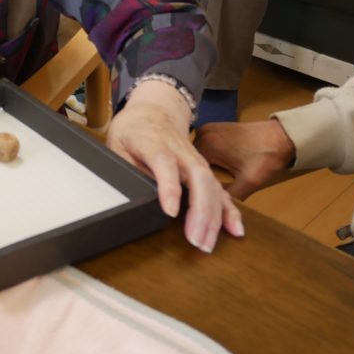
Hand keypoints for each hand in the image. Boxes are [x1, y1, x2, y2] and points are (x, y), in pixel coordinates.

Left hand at [107, 80, 243, 252]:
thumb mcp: (117, 145)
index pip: (164, 163)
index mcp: (153, 141)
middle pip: (197, 176)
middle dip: (200, 209)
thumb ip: (127, 168)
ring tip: (207, 244)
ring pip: (212, 184)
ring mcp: (195, 158)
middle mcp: (179, 150)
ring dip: (214, 216)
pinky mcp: (204, 168)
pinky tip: (235, 230)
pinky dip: (229, 210)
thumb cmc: (133, 131)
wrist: (154, 110)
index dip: (169, 187)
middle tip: (196, 239)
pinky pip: (220, 188)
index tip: (170, 212)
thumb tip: (134, 196)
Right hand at [194, 119, 295, 199]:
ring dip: (201, 169)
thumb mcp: (249, 182)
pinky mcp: (214, 129)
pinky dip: (207, 160)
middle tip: (202, 196)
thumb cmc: (266, 157)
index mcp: (206, 145)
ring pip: (196, 156)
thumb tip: (215, 212)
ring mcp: (207, 130)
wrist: (282, 136)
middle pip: (191, 162)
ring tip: (205, 186)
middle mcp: (201, 134)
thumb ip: (230, 197)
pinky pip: (204, 149)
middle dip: (196, 178)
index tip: (196, 199)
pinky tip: (213, 171)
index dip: (192, 185)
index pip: (188, 169)